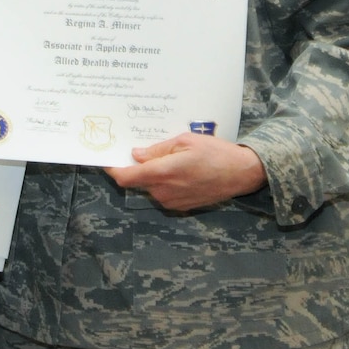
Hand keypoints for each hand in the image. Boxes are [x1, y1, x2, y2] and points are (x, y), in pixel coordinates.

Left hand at [106, 133, 267, 211]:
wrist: (242, 174)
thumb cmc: (215, 153)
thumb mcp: (185, 141)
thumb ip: (158, 150)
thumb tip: (136, 155)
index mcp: (163, 172)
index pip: (127, 177)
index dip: (113, 170)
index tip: (106, 160)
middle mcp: (164, 191)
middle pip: (138, 181)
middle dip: (138, 168)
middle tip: (145, 150)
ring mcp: (173, 202)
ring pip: (151, 187)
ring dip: (154, 175)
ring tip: (173, 159)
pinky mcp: (182, 207)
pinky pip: (164, 193)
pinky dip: (165, 183)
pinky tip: (181, 171)